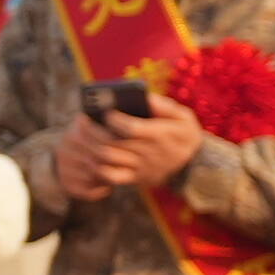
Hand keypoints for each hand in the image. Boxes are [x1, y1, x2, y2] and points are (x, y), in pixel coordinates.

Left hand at [55, 102, 204, 205]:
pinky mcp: (134, 178)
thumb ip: (164, 106)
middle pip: (112, 143)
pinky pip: (110, 176)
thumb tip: (144, 96)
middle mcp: (147, 153)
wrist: (194, 166)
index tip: (105, 111)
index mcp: (159, 135)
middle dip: (92, 130)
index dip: (114, 119)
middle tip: (81, 119)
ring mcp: (139, 167)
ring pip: (107, 158)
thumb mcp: (184, 116)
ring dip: (89, 145)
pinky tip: (89, 153)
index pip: (130, 128)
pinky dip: (95, 166)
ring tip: (80, 133)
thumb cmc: (185, 134)